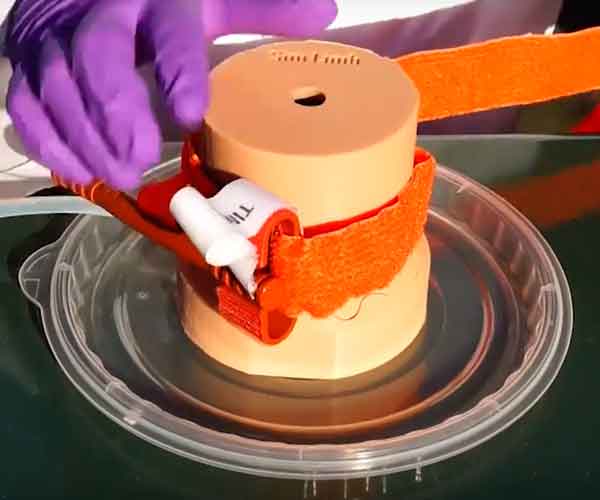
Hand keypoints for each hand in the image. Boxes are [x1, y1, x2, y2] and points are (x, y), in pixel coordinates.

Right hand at [5, 0, 336, 188]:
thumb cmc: (162, 0)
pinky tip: (80, 170)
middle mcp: (97, 13)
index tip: (191, 114)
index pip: (168, 33)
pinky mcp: (26, 62)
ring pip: (55, 85)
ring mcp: (53, 38)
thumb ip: (262, 9)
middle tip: (139, 163)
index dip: (178, 72)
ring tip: (118, 178)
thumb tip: (325, 13)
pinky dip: (49, 140)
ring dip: (85, 137)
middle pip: (97, 57)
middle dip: (116, 113)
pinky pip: (26, 103)